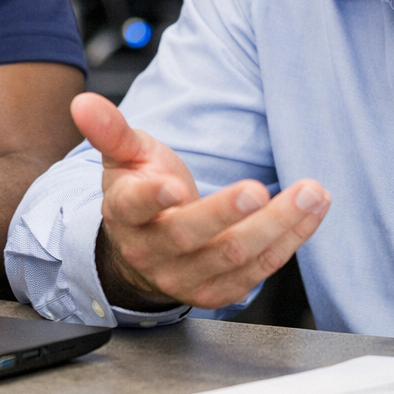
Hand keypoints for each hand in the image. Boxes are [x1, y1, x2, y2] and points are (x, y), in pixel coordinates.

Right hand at [74, 93, 328, 310]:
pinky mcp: (219, 291)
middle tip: (256, 189)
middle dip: (225, 212)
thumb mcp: (124, 156)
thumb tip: (83, 102)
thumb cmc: (139, 191)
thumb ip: (110, 129)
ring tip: (310, 192)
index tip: (173, 185)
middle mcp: (153, 251)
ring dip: (278, 224)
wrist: (147, 247)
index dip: (152, 198)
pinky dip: (291, 240)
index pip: (133, 208)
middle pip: (189, 236)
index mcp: (126, 214)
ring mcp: (187, 276)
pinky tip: (310, 212)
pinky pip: (260, 269)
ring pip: (234, 256)